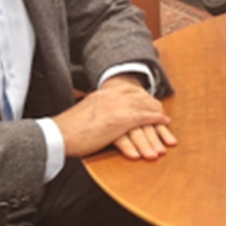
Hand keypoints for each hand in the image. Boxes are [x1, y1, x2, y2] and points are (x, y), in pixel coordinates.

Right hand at [52, 80, 170, 157]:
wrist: (59, 135)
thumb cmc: (68, 130)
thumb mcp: (86, 114)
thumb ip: (97, 112)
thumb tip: (102, 119)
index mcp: (102, 94)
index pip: (128, 91)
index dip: (141, 97)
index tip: (149, 102)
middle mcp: (111, 96)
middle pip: (139, 96)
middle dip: (152, 104)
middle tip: (162, 112)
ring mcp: (116, 106)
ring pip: (144, 106)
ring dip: (157, 114)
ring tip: (166, 121)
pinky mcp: (120, 119)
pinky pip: (145, 117)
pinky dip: (156, 119)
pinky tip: (163, 123)